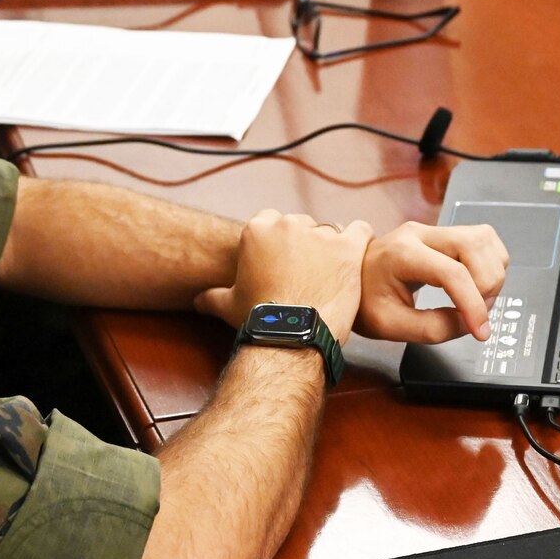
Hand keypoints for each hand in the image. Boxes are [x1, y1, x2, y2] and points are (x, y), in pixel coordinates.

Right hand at [194, 210, 371, 343]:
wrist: (292, 336)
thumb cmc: (260, 320)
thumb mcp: (228, 306)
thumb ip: (213, 297)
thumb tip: (198, 301)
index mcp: (258, 228)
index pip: (271, 222)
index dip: (278, 244)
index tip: (282, 264)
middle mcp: (289, 223)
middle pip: (301, 225)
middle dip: (304, 245)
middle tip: (306, 273)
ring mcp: (321, 233)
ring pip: (329, 230)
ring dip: (330, 248)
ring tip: (331, 274)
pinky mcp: (348, 247)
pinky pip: (361, 231)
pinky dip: (360, 241)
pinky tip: (356, 256)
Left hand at [354, 222, 507, 343]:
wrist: (349, 280)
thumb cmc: (364, 301)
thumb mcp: (391, 325)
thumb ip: (433, 328)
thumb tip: (470, 324)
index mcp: (402, 253)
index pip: (452, 273)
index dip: (473, 304)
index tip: (480, 331)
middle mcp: (419, 234)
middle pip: (474, 244)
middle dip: (487, 283)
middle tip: (479, 312)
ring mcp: (432, 230)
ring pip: (482, 237)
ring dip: (491, 271)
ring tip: (478, 299)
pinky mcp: (443, 234)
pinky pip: (481, 239)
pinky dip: (489, 262)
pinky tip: (477, 284)